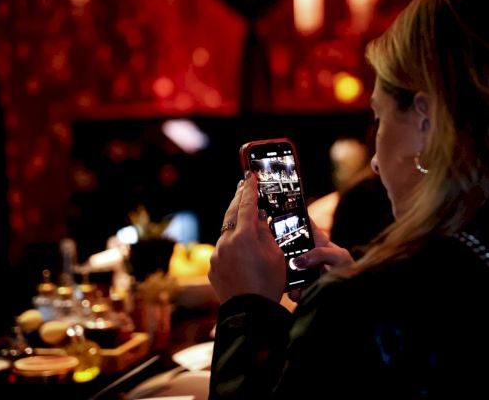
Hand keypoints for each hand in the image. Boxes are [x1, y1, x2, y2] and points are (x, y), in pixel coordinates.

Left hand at [208, 173, 285, 303]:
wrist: (249, 312)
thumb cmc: (268, 283)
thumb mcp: (275, 255)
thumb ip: (265, 232)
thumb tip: (259, 217)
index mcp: (244, 236)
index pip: (247, 205)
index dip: (250, 189)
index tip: (250, 176)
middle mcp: (226, 242)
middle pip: (231, 213)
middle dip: (238, 198)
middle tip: (242, 186)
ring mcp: (216, 254)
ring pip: (226, 232)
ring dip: (234, 224)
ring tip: (243, 216)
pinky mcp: (212, 267)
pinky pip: (222, 249)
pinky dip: (231, 244)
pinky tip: (239, 247)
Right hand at [287, 218, 353, 302]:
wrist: (349, 294)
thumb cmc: (350, 272)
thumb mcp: (340, 257)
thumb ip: (321, 253)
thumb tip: (299, 260)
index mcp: (319, 243)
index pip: (306, 226)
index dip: (295, 220)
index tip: (282, 218)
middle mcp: (310, 256)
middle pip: (291, 248)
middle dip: (283, 250)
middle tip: (278, 255)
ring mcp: (305, 271)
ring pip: (288, 269)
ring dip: (285, 273)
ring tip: (286, 278)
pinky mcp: (303, 286)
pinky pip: (292, 288)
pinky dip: (292, 291)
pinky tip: (296, 293)